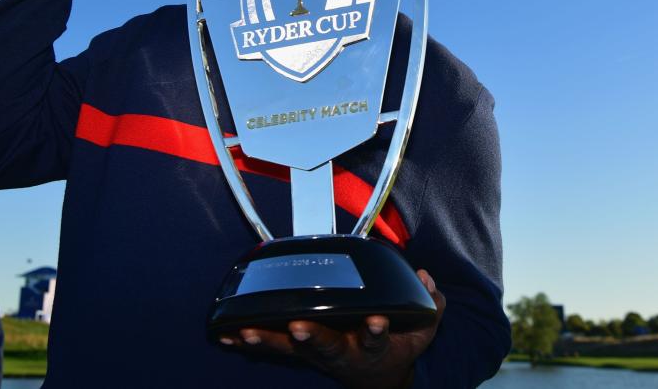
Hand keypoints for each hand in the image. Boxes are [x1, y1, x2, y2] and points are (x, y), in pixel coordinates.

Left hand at [219, 270, 445, 388]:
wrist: (381, 377)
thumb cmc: (397, 344)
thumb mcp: (423, 328)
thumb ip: (430, 304)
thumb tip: (426, 280)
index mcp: (373, 345)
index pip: (376, 337)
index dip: (376, 331)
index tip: (376, 322)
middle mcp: (343, 352)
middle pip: (328, 347)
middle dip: (313, 337)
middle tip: (300, 327)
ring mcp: (318, 353)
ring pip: (290, 349)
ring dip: (268, 340)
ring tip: (245, 331)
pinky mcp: (299, 350)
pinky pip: (271, 348)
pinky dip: (248, 342)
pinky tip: (226, 335)